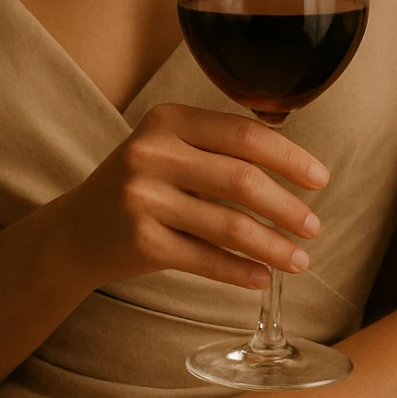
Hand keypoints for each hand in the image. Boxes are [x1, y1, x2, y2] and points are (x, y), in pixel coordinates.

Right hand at [63, 102, 328, 291]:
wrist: (76, 230)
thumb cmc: (140, 185)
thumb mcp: (168, 147)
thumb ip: (219, 143)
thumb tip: (293, 153)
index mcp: (167, 120)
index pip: (243, 134)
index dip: (289, 157)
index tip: (320, 179)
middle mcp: (152, 154)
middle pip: (241, 180)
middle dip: (287, 207)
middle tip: (314, 226)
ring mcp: (143, 199)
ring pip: (229, 226)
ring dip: (273, 246)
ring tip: (299, 260)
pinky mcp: (141, 243)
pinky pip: (206, 260)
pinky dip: (241, 272)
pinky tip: (262, 277)